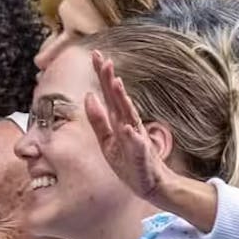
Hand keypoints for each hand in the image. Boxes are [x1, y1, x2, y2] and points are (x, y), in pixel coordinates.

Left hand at [85, 50, 172, 201]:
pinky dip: (133, 137)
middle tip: (104, 59)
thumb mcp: (106, 140)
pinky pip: (137, 145)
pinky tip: (127, 128)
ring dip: (122, 99)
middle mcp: (129, 124)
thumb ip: (98, 119)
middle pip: (118, 98)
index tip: (95, 54)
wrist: (150, 184)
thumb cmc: (128, 161)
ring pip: (129, 115)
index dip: (102, 75)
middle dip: (110, 79)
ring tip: (116, 83)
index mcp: (118, 120)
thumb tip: (88, 96)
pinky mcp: (142, 155)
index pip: (108, 94)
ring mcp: (136, 138)